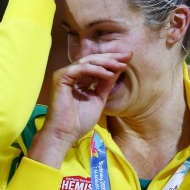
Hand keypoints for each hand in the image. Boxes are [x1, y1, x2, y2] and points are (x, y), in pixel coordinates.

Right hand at [28, 52, 131, 167]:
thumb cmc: (80, 121)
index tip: (129, 59)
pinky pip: (81, 69)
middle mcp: (71, 73)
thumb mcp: (99, 99)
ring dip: (106, 62)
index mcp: (78, 78)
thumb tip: (118, 69)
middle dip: (111, 57)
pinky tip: (109, 74)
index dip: (112, 61)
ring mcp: (64, 74)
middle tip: (128, 56)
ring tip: (120, 65)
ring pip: (87, 61)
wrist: (66, 134)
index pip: (96, 65)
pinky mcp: (60, 77)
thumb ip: (106, 84)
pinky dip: (96, 70)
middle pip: (92, 59)